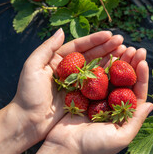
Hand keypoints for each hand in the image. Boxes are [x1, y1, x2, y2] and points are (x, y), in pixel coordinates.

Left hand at [11, 29, 125, 141]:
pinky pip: (97, 85)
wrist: (27, 122)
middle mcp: (69, 70)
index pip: (79, 46)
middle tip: (123, 42)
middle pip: (91, 55)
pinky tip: (120, 73)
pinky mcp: (81, 97)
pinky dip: (108, 78)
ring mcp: (76, 84)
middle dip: (107, 48)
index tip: (110, 35)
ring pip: (96, 68)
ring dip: (110, 60)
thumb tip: (62, 31)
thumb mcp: (32, 68)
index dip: (95, 40)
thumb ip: (46, 48)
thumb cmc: (27, 95)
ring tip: (126, 53)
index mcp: (57, 60)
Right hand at [43, 47, 152, 153]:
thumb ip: (136, 121)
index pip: (137, 92)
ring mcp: (98, 98)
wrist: (65, 149)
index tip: (143, 61)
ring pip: (111, 75)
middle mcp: (113, 104)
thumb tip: (152, 105)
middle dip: (131, 64)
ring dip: (117, 61)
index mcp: (124, 114)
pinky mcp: (83, 94)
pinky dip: (99, 65)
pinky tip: (105, 53)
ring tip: (123, 46)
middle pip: (125, 80)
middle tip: (136, 49)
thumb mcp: (120, 137)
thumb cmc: (94, 147)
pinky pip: (94, 76)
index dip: (141, 76)